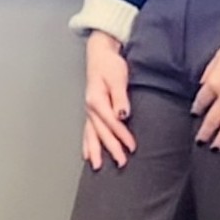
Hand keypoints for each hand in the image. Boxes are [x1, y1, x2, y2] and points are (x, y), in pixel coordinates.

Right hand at [81, 31, 133, 169]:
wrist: (100, 53)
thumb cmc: (109, 64)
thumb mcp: (118, 77)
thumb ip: (120, 98)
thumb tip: (122, 115)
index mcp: (97, 100)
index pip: (111, 122)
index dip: (122, 136)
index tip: (132, 147)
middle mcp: (90, 107)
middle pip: (101, 132)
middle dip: (111, 148)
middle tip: (121, 162)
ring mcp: (89, 109)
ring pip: (91, 134)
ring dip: (95, 151)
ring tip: (97, 166)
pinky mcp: (91, 110)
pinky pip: (87, 130)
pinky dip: (87, 143)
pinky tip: (86, 154)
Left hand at [192, 29, 219, 150]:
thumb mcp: (218, 55)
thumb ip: (209, 72)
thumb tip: (202, 85)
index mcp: (215, 82)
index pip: (201, 101)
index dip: (197, 109)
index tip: (195, 115)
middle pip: (213, 119)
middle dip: (205, 133)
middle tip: (200, 142)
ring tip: (216, 148)